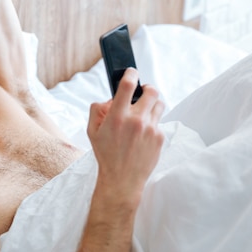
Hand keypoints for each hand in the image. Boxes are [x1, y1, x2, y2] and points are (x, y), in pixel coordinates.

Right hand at [87, 68, 164, 205]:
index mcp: (117, 117)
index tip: (131, 72)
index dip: (130, 74)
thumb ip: (98, 109)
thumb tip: (112, 98)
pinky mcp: (160, 138)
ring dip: (151, 104)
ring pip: (159, 104)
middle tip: (141, 93)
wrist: (122, 180)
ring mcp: (151, 129)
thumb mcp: (92, 131)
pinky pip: (159, 122)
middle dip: (146, 88)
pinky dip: (151, 123)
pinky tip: (142, 134)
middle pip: (152, 91)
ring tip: (142, 114)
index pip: (127, 85)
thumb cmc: (106, 154)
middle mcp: (136, 121)